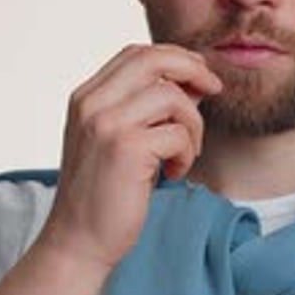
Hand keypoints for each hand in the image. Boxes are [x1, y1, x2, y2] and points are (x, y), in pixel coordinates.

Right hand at [40, 44, 221, 271]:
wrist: (79, 241)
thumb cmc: (105, 194)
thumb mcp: (122, 140)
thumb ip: (150, 108)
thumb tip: (196, 81)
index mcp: (86, 97)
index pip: (136, 54)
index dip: (174, 57)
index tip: (199, 76)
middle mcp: (92, 104)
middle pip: (155, 59)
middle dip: (194, 70)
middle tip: (214, 90)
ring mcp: (107, 124)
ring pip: (173, 97)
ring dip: (193, 125)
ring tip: (183, 154)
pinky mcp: (127, 148)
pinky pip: (178, 134)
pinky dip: (186, 154)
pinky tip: (173, 174)